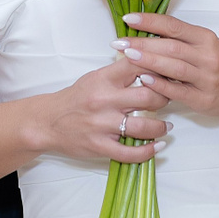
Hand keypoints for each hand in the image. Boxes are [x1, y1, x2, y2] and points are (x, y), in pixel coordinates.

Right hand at [24, 58, 171, 161]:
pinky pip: (130, 152)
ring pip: (144, 126)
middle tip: (170, 99)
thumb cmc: (76, 98)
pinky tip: (157, 146)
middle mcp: (104, 100)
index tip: (171, 71)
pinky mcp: (99, 146)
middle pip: (148, 97)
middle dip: (165, 98)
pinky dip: (149, 151)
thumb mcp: (96, 77)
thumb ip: (121, 72)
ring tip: (167, 126)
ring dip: (161, 127)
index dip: (159, 67)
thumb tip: (152, 64)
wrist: (47, 122)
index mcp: (103, 78)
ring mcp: (102, 125)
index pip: (138, 65)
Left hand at [115, 12, 218, 120]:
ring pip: (174, 67)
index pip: (174, 26)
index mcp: (205, 38)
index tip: (128, 19)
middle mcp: (207, 56)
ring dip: (149, 60)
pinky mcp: (203, 99)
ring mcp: (207, 78)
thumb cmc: (217, 64)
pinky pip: (178, 91)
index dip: (150, 21)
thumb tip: (143, 31)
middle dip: (142, 42)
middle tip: (118, 41)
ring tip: (126, 55)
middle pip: (171, 46)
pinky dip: (159, 84)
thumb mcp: (204, 45)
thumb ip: (179, 39)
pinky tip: (143, 79)